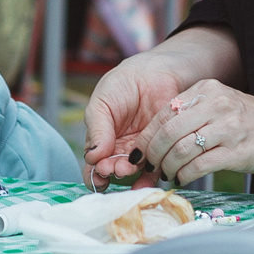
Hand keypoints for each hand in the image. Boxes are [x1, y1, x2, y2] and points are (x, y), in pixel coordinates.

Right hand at [81, 29, 240, 185]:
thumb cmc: (124, 83)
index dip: (93, 173)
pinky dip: (149, 179)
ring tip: (126, 168)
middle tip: (111, 168)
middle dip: (110, 173)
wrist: (157, 71)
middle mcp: (121, 149)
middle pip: (112, 171)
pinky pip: (155, 169)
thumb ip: (96, 129)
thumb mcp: (102, 102)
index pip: (94, 163)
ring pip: (133, 172)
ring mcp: (141, 150)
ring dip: (128, 175)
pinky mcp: (161, 149)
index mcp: (102, 139)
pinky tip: (143, 181)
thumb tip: (92, 156)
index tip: (97, 172)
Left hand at [137, 80, 253, 183]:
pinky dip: (185, 175)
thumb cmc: (248, 121)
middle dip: (154, 154)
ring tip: (168, 174)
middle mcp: (216, 105)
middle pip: (169, 132)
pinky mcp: (236, 151)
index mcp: (207, 90)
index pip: (164, 113)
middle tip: (151, 166)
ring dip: (168, 167)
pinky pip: (199, 166)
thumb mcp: (219, 105)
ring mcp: (228, 128)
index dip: (147, 136)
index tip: (141, 152)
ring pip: (181, 150)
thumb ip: (191, 114)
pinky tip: (184, 178)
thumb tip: (155, 138)